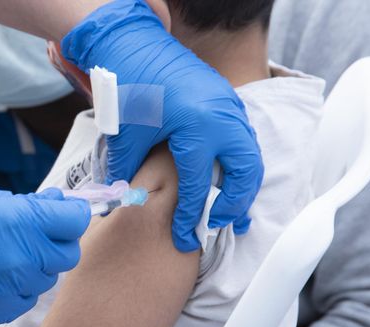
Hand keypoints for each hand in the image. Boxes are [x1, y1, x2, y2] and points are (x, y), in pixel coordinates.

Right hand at [0, 181, 89, 326]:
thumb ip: (20, 203)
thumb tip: (51, 204)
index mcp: (17, 223)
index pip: (74, 220)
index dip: (71, 212)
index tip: (63, 210)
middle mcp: (21, 259)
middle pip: (69, 254)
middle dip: (58, 240)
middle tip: (37, 231)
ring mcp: (11, 289)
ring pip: (48, 278)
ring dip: (38, 265)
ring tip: (8, 252)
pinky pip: (26, 298)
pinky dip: (19, 287)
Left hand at [61, 0, 263, 251]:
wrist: (137, 45)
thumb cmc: (131, 86)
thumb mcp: (126, 133)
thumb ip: (126, 171)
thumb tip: (118, 203)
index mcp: (198, 128)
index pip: (200, 185)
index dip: (191, 216)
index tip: (184, 239)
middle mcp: (223, 119)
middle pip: (245, 173)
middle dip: (235, 204)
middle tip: (219, 226)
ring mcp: (230, 109)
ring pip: (251, 156)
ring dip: (242, 186)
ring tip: (230, 213)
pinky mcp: (229, 103)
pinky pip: (244, 140)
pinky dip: (239, 164)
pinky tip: (226, 180)